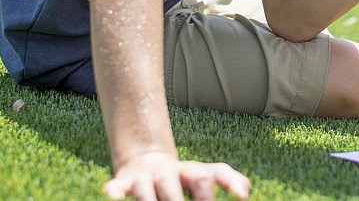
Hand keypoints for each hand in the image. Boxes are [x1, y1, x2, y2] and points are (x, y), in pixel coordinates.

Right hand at [103, 151, 250, 200]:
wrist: (147, 162)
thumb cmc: (183, 177)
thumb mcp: (205, 174)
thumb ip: (227, 179)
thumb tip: (245, 193)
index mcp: (190, 171)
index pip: (205, 177)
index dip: (212, 192)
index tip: (227, 200)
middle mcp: (168, 172)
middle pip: (173, 187)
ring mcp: (146, 177)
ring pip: (146, 190)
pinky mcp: (124, 181)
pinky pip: (118, 186)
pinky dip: (115, 191)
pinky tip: (113, 196)